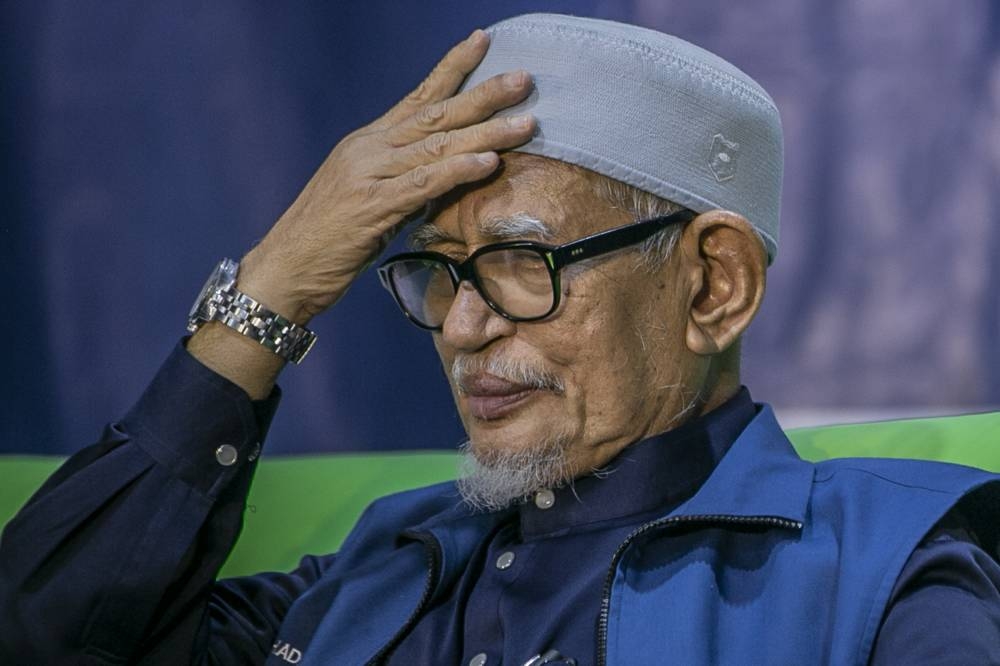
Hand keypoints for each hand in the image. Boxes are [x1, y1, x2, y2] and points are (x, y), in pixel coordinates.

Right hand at [238, 29, 534, 324]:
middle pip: (435, 114)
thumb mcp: (369, 199)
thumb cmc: (327, 240)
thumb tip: (445, 176)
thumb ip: (404, 181)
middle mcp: (369, 149)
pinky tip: (488, 162)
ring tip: (525, 122)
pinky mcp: (372, 208)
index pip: (418, 97)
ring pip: (436, 145)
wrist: (283, 270)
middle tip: (523, 79)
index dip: (452, 68)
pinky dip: (458, 170)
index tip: (482, 41)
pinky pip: (423, 183)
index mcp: (368, 143)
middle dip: (483, 94)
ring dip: (486, 133)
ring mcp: (369, 175)